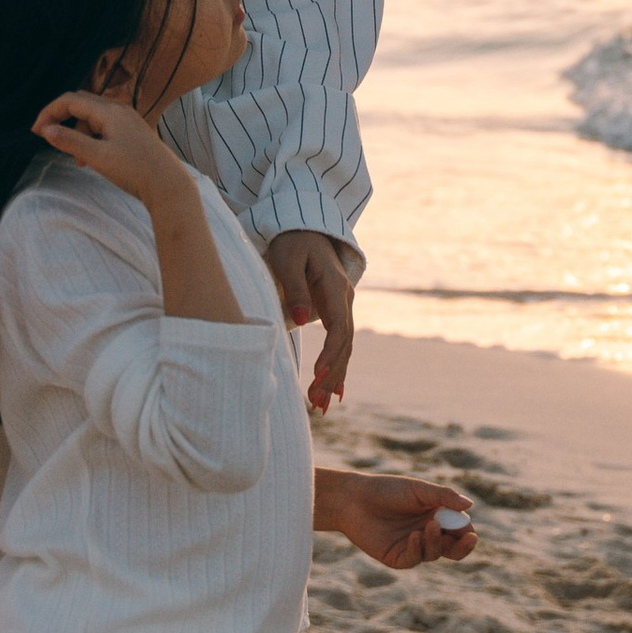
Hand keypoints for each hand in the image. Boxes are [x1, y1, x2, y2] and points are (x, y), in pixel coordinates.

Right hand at [32, 88, 190, 205]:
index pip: (71, 100)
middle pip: (81, 104)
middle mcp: (119, 110)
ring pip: (92, 117)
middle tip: (46, 138)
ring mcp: (128, 120)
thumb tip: (46, 130)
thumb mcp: (98, 157)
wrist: (169, 185)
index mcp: (110, 111)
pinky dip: (91, 138)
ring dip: (77, 132)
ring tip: (77, 160)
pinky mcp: (133, 133)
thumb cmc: (135, 170)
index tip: (36, 132)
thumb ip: (71, 141)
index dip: (49, 112)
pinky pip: (104, 127)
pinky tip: (91, 159)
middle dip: (61, 119)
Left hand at [266, 229, 357, 412]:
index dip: (330, 352)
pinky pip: (340, 343)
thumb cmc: (290, 241)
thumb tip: (301, 320)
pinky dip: (337, 367)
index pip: (339, 326)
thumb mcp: (287, 260)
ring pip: (344, 347)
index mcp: (335, 286)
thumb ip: (294, 290)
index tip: (318, 374)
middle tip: (317, 402)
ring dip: (334, 376)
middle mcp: (344, 298)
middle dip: (333, 374)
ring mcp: (342, 305)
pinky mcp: (334, 311)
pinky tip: (333, 392)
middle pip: (344, 343)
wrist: (303, 226)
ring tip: (320, 406)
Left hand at [314, 467, 475, 569]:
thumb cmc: (387, 490)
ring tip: (429, 526)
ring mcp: (413, 547)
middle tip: (468, 539)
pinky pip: (414, 559)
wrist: (354, 499)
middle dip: (463, 547)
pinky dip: (418, 549)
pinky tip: (413, 536)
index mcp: (437, 516)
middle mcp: (428, 533)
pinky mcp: (397, 557)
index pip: (461, 530)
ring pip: (435, 553)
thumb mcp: (418, 490)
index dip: (467, 534)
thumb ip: (443, 497)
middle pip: (454, 549)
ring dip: (437, 542)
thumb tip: (469, 505)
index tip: (469, 532)